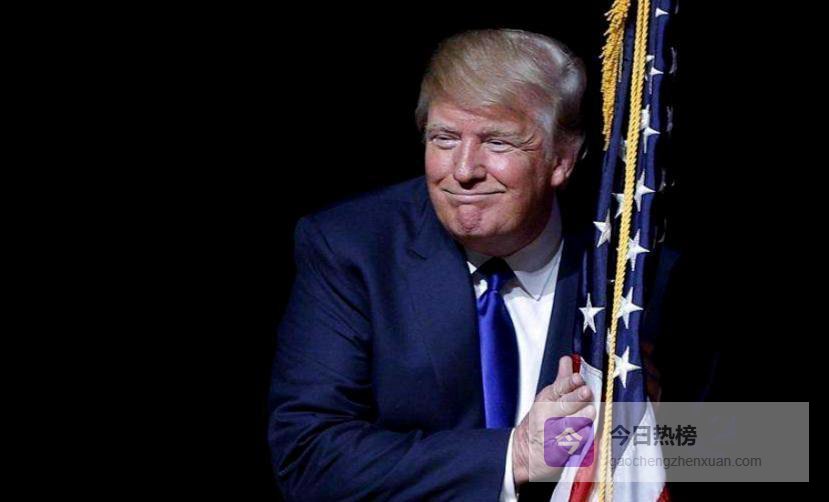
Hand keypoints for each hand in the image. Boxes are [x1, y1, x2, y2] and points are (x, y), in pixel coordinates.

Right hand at [511, 356, 594, 487]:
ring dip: (579, 418)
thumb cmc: (542, 421)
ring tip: (590, 412)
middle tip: (586, 391)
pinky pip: (568, 446)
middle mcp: (547, 416)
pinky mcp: (556, 453)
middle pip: (564, 405)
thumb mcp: (548, 399)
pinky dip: (577, 441)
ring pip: (568, 425)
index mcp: (546, 400)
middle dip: (575, 398)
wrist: (524, 452)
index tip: (578, 377)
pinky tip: (586, 435)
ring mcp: (551, 435)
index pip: (558, 388)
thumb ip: (561, 381)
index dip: (568, 383)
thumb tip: (567, 359)